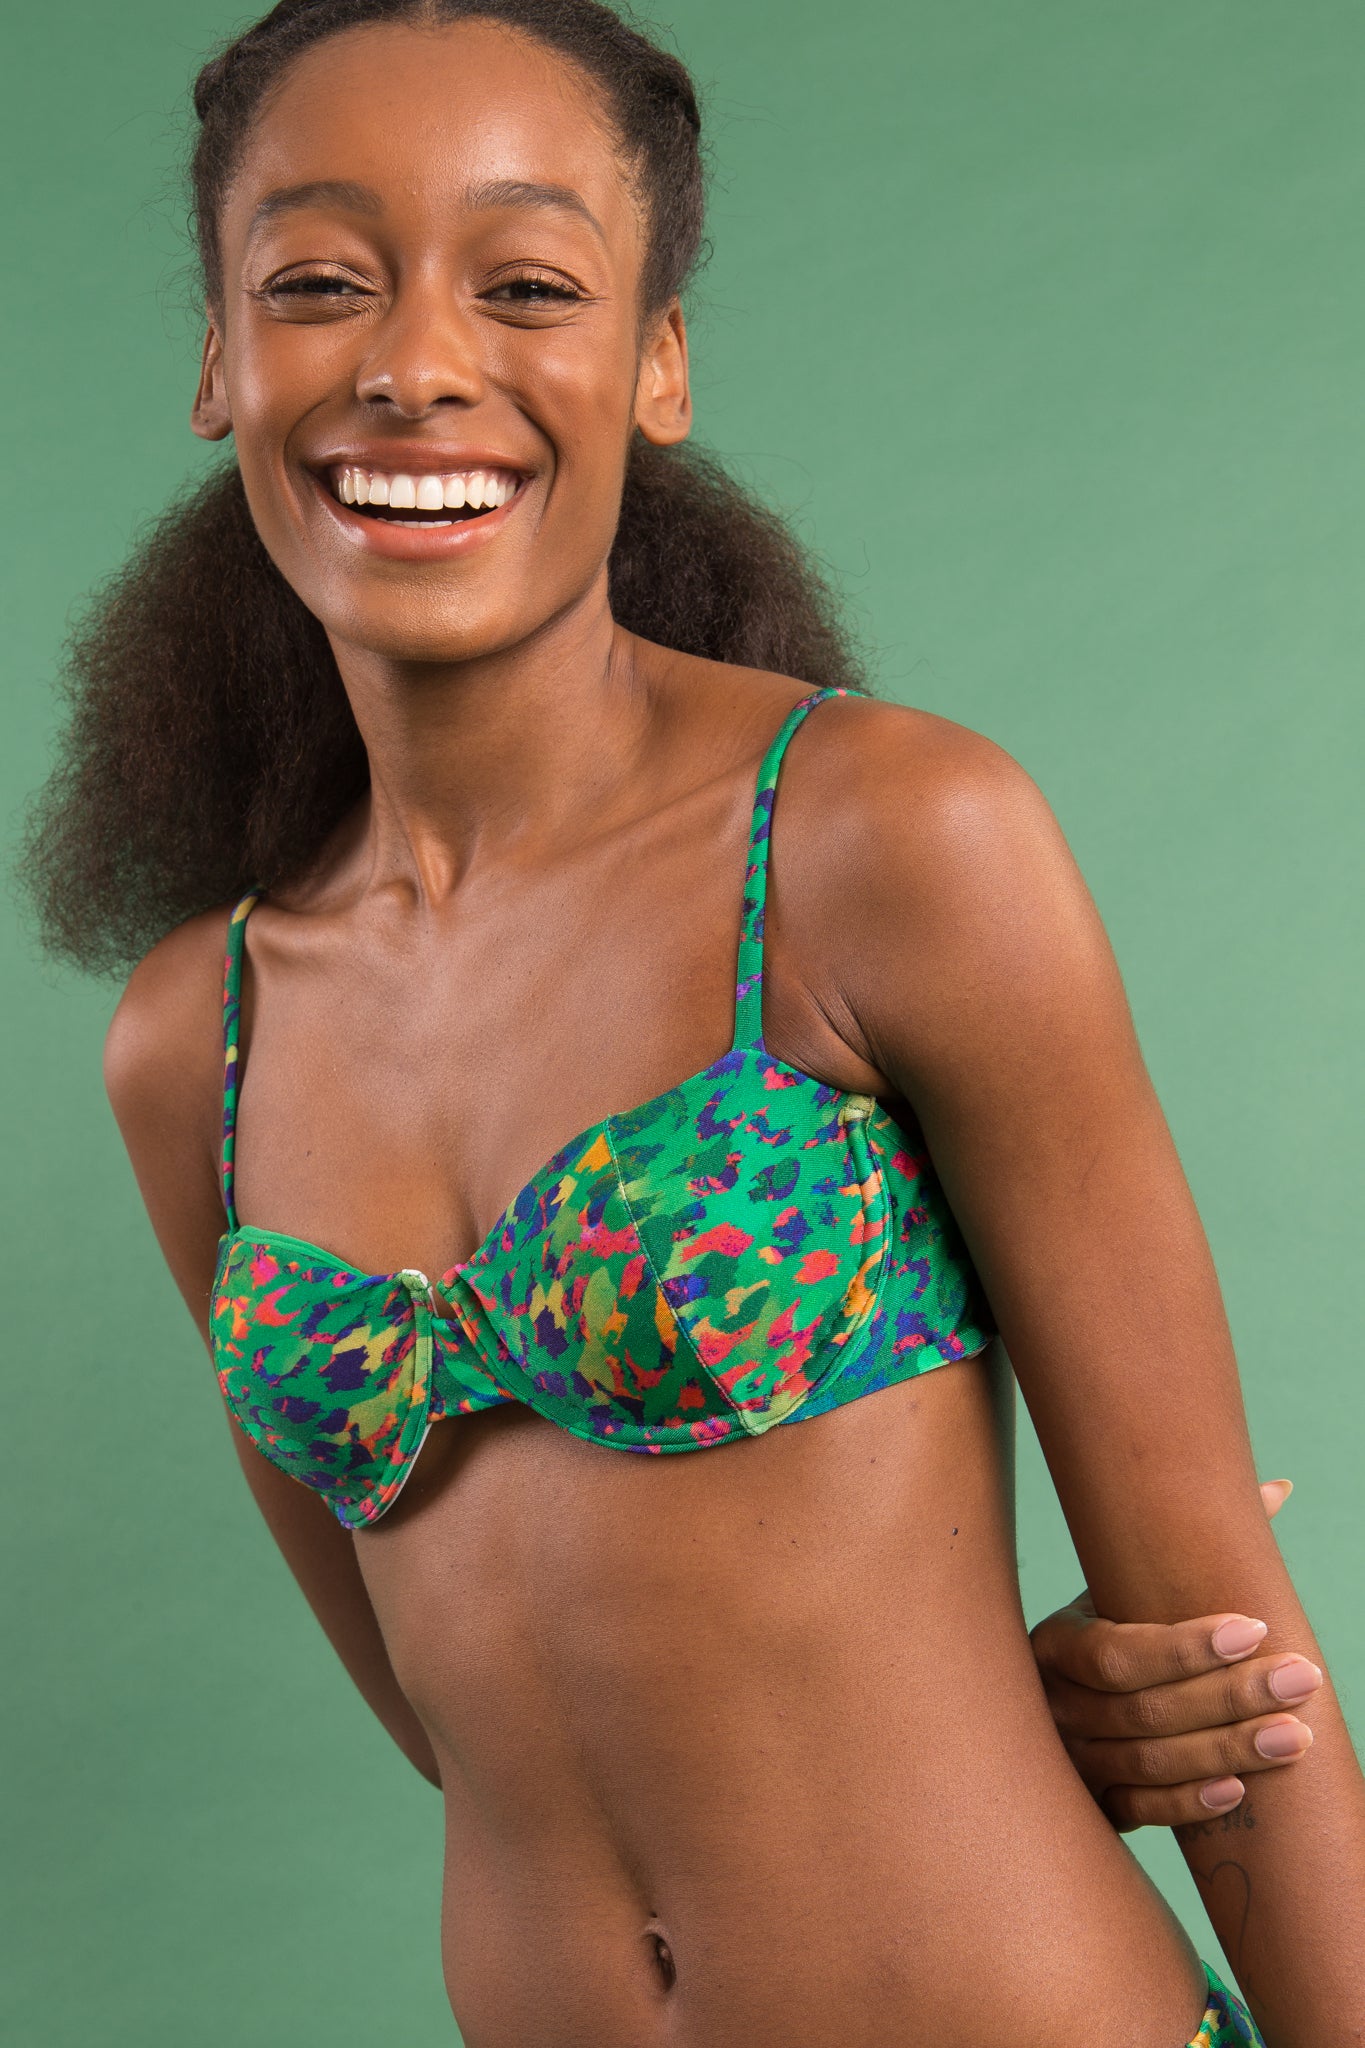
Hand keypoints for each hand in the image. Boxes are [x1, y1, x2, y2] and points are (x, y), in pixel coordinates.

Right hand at [1031, 1479, 1323, 1829]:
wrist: (1039, 1712)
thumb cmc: (1106, 1635)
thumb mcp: (1125, 1591)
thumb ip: (1191, 1546)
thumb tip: (1277, 1490)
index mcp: (1056, 1644)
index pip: (1119, 1653)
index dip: (1187, 1647)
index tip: (1254, 1629)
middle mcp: (1054, 1705)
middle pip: (1145, 1709)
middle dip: (1230, 1695)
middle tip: (1301, 1679)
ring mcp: (1070, 1760)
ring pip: (1150, 1761)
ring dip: (1227, 1749)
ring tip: (1295, 1735)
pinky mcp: (1090, 1806)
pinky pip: (1139, 1810)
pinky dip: (1188, 1801)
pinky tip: (1239, 1788)